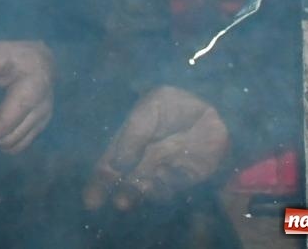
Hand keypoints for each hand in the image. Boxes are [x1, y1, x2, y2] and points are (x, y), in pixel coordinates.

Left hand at [0, 40, 54, 153]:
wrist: (41, 59)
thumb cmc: (13, 55)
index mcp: (30, 92)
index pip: (5, 123)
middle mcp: (41, 111)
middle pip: (9, 139)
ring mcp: (43, 120)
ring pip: (15, 145)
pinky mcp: (41, 126)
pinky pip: (20, 143)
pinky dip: (2, 140)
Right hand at [83, 86, 229, 210]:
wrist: (216, 108)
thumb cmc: (179, 104)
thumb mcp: (150, 109)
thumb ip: (134, 133)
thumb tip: (117, 163)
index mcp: (130, 139)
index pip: (110, 161)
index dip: (99, 179)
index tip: (90, 199)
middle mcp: (143, 157)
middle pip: (124, 177)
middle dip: (114, 190)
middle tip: (104, 203)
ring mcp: (162, 168)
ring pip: (143, 185)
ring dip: (134, 193)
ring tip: (124, 201)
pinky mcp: (184, 178)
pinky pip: (167, 188)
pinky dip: (159, 190)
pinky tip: (152, 188)